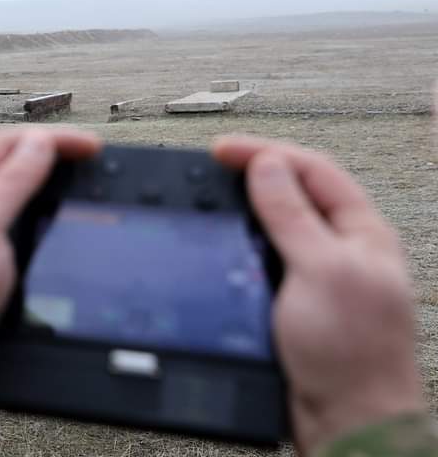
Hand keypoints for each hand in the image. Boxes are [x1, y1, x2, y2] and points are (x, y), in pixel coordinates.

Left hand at [0, 128, 100, 453]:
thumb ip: (10, 184)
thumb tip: (39, 143)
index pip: (8, 147)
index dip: (50, 140)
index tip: (91, 148)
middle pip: (20, 175)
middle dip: (59, 165)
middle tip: (100, 170)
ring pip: (31, 213)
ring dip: (60, 202)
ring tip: (95, 201)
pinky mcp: (2, 283)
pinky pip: (36, 251)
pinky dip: (58, 241)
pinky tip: (78, 245)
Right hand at [214, 136, 422, 455]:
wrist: (344, 420)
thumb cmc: (352, 355)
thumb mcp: (320, 270)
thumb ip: (292, 215)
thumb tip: (267, 165)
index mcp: (361, 231)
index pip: (312, 169)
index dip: (265, 152)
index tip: (221, 151)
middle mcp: (340, 249)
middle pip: (292, 192)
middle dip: (251, 176)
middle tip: (209, 169)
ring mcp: (315, 275)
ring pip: (272, 226)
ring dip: (242, 212)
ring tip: (210, 201)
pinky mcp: (290, 301)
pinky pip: (258, 259)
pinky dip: (236, 247)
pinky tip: (219, 246)